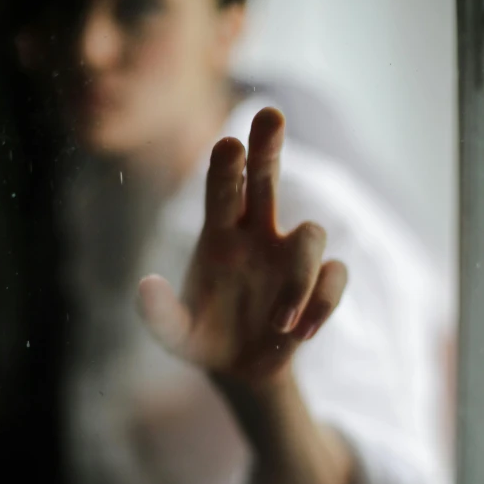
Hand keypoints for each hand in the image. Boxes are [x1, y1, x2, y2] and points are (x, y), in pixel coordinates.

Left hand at [138, 108, 346, 384]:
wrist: (239, 369)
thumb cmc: (203, 340)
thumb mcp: (175, 336)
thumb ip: (158, 315)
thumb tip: (147, 284)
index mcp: (218, 236)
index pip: (222, 191)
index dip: (227, 168)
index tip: (229, 144)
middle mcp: (257, 235)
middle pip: (266, 179)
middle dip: (269, 148)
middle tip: (270, 115)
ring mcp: (290, 258)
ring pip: (312, 235)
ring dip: (298, 280)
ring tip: (278, 323)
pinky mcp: (318, 284)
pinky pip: (336, 274)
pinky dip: (323, 302)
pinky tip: (302, 334)